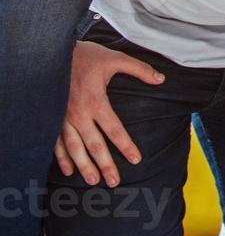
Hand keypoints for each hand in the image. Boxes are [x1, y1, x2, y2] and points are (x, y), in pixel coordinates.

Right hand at [52, 41, 163, 186]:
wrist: (52, 53)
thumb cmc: (87, 56)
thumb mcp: (115, 58)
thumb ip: (139, 69)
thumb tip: (161, 79)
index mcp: (95, 101)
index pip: (114, 129)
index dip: (125, 145)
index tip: (135, 159)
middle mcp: (78, 114)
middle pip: (94, 145)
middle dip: (104, 164)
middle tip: (114, 181)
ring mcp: (62, 118)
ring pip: (74, 148)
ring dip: (83, 166)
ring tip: (93, 181)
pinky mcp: (51, 118)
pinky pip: (55, 142)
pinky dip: (61, 158)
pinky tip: (68, 170)